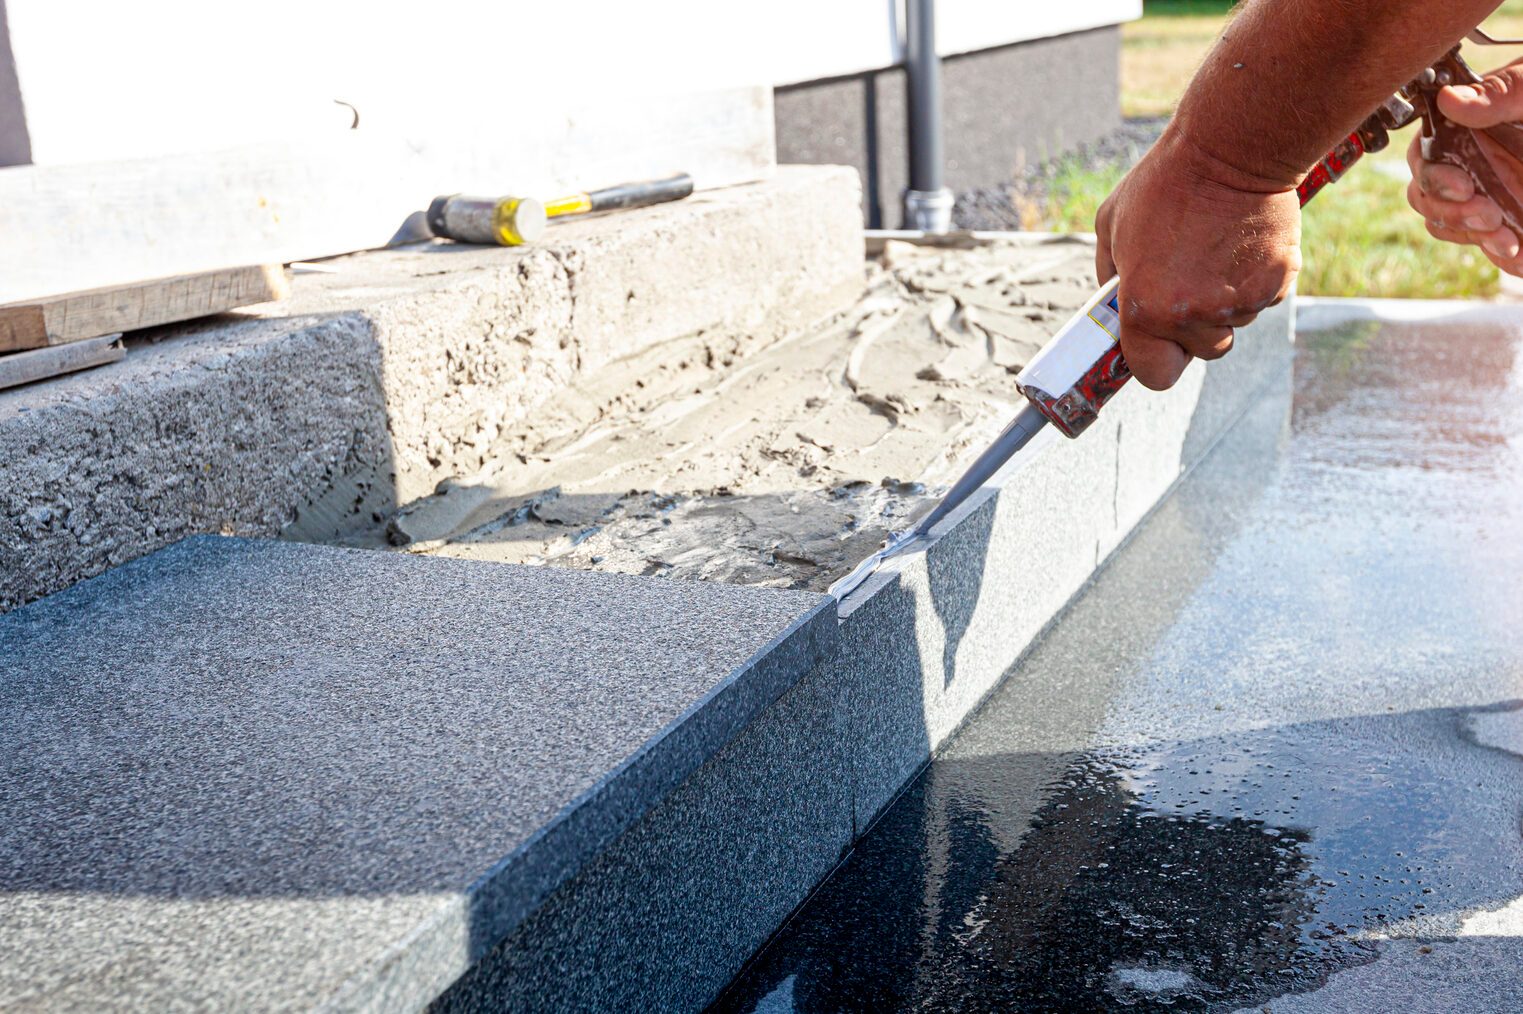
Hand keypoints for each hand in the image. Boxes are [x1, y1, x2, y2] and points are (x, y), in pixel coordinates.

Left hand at [1095, 125, 1300, 390]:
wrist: (1231, 149)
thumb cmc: (1164, 183)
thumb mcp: (1112, 226)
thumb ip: (1110, 276)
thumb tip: (1114, 306)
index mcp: (1145, 308)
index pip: (1155, 375)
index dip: (1157, 360)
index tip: (1159, 342)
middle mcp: (1192, 314)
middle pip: (1202, 350)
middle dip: (1195, 326)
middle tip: (1191, 279)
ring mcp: (1238, 302)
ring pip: (1233, 324)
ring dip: (1225, 301)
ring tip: (1214, 251)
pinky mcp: (1276, 283)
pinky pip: (1263, 300)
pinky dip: (1254, 280)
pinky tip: (1240, 243)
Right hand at [1406, 60, 1522, 274]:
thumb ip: (1501, 93)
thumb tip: (1449, 99)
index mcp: (1472, 126)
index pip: (1425, 156)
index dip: (1433, 175)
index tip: (1462, 186)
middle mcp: (1473, 160)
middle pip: (1426, 196)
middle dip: (1451, 212)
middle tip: (1488, 214)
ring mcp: (1489, 192)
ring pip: (1448, 224)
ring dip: (1471, 234)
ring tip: (1506, 237)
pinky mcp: (1509, 219)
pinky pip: (1487, 244)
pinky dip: (1500, 254)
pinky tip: (1519, 253)